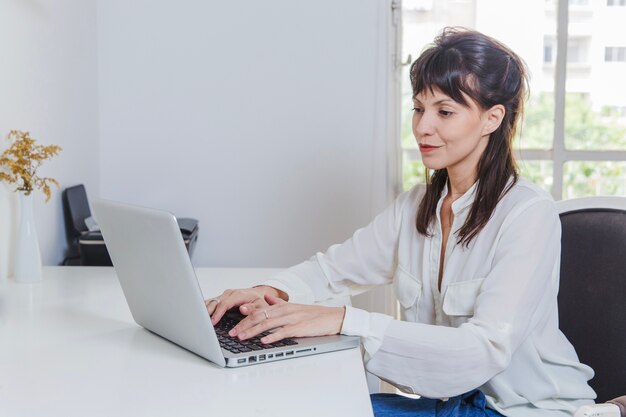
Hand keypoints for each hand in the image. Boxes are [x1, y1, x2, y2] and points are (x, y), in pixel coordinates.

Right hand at [205, 286, 286, 325]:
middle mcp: (229, 293)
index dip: (218, 313)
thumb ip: (252, 308)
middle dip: (207, 312)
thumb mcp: (260, 305)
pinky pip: (210, 302)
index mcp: (238, 294)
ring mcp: (224, 295)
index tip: (213, 322)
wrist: (258, 294)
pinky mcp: (220, 298)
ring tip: (198, 319)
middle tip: (201, 322)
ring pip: (211, 301)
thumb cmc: (259, 301)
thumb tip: (243, 309)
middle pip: (215, 302)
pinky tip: (199, 314)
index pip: (225, 303)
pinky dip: (204, 308)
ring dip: (204, 309)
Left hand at [228, 294, 345, 343]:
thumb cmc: (313, 314)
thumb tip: (266, 298)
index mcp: (282, 306)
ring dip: (253, 331)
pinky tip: (264, 341)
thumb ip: (278, 303)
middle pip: (260, 317)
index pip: (259, 311)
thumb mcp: (294, 306)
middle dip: (244, 326)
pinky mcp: (300, 328)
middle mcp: (285, 311)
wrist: (332, 316)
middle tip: (233, 334)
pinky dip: (272, 336)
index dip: (245, 319)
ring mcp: (292, 319)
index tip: (234, 327)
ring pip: (268, 324)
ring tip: (242, 337)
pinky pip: (283, 332)